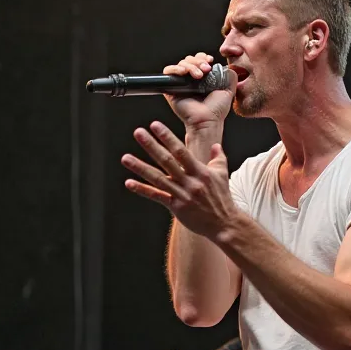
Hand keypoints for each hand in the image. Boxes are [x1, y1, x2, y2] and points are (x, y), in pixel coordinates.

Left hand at [121, 121, 238, 238]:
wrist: (224, 224)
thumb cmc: (222, 198)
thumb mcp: (222, 175)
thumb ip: (218, 158)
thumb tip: (216, 146)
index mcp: (201, 172)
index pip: (181, 151)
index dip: (167, 137)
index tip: (155, 125)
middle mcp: (190, 182)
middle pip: (167, 161)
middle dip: (152, 146)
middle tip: (138, 132)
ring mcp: (182, 195)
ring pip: (158, 178)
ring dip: (140, 167)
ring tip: (125, 157)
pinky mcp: (176, 207)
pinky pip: (157, 197)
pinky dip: (142, 190)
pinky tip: (129, 183)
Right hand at [162, 52, 236, 129]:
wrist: (207, 119)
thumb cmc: (216, 109)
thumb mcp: (228, 90)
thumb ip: (230, 78)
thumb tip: (230, 68)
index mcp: (203, 79)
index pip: (199, 61)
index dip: (202, 57)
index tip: (210, 60)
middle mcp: (191, 80)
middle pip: (189, 60)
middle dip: (198, 61)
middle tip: (205, 69)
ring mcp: (181, 83)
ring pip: (181, 64)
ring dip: (190, 65)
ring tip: (199, 75)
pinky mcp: (170, 88)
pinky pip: (168, 72)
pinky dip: (176, 68)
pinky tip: (185, 73)